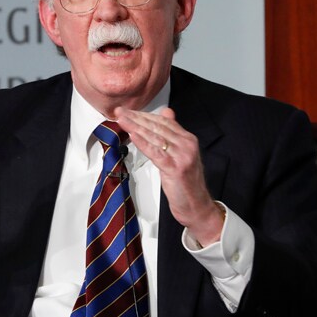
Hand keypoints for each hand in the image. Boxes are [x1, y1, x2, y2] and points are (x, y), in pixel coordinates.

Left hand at [115, 107, 223, 245]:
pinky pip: (155, 152)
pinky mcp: (176, 168)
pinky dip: (143, 142)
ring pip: (155, 137)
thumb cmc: (186, 183)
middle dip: (136, 118)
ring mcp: (182, 155)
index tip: (128, 111)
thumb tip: (166, 113)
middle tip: (120, 111)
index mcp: (188, 139)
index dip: (143, 115)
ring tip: (121, 120)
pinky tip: (132, 135)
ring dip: (135, 126)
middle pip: (157, 127)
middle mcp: (187, 144)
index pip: (163, 121)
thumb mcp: (181, 154)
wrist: (197, 206)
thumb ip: (173, 134)